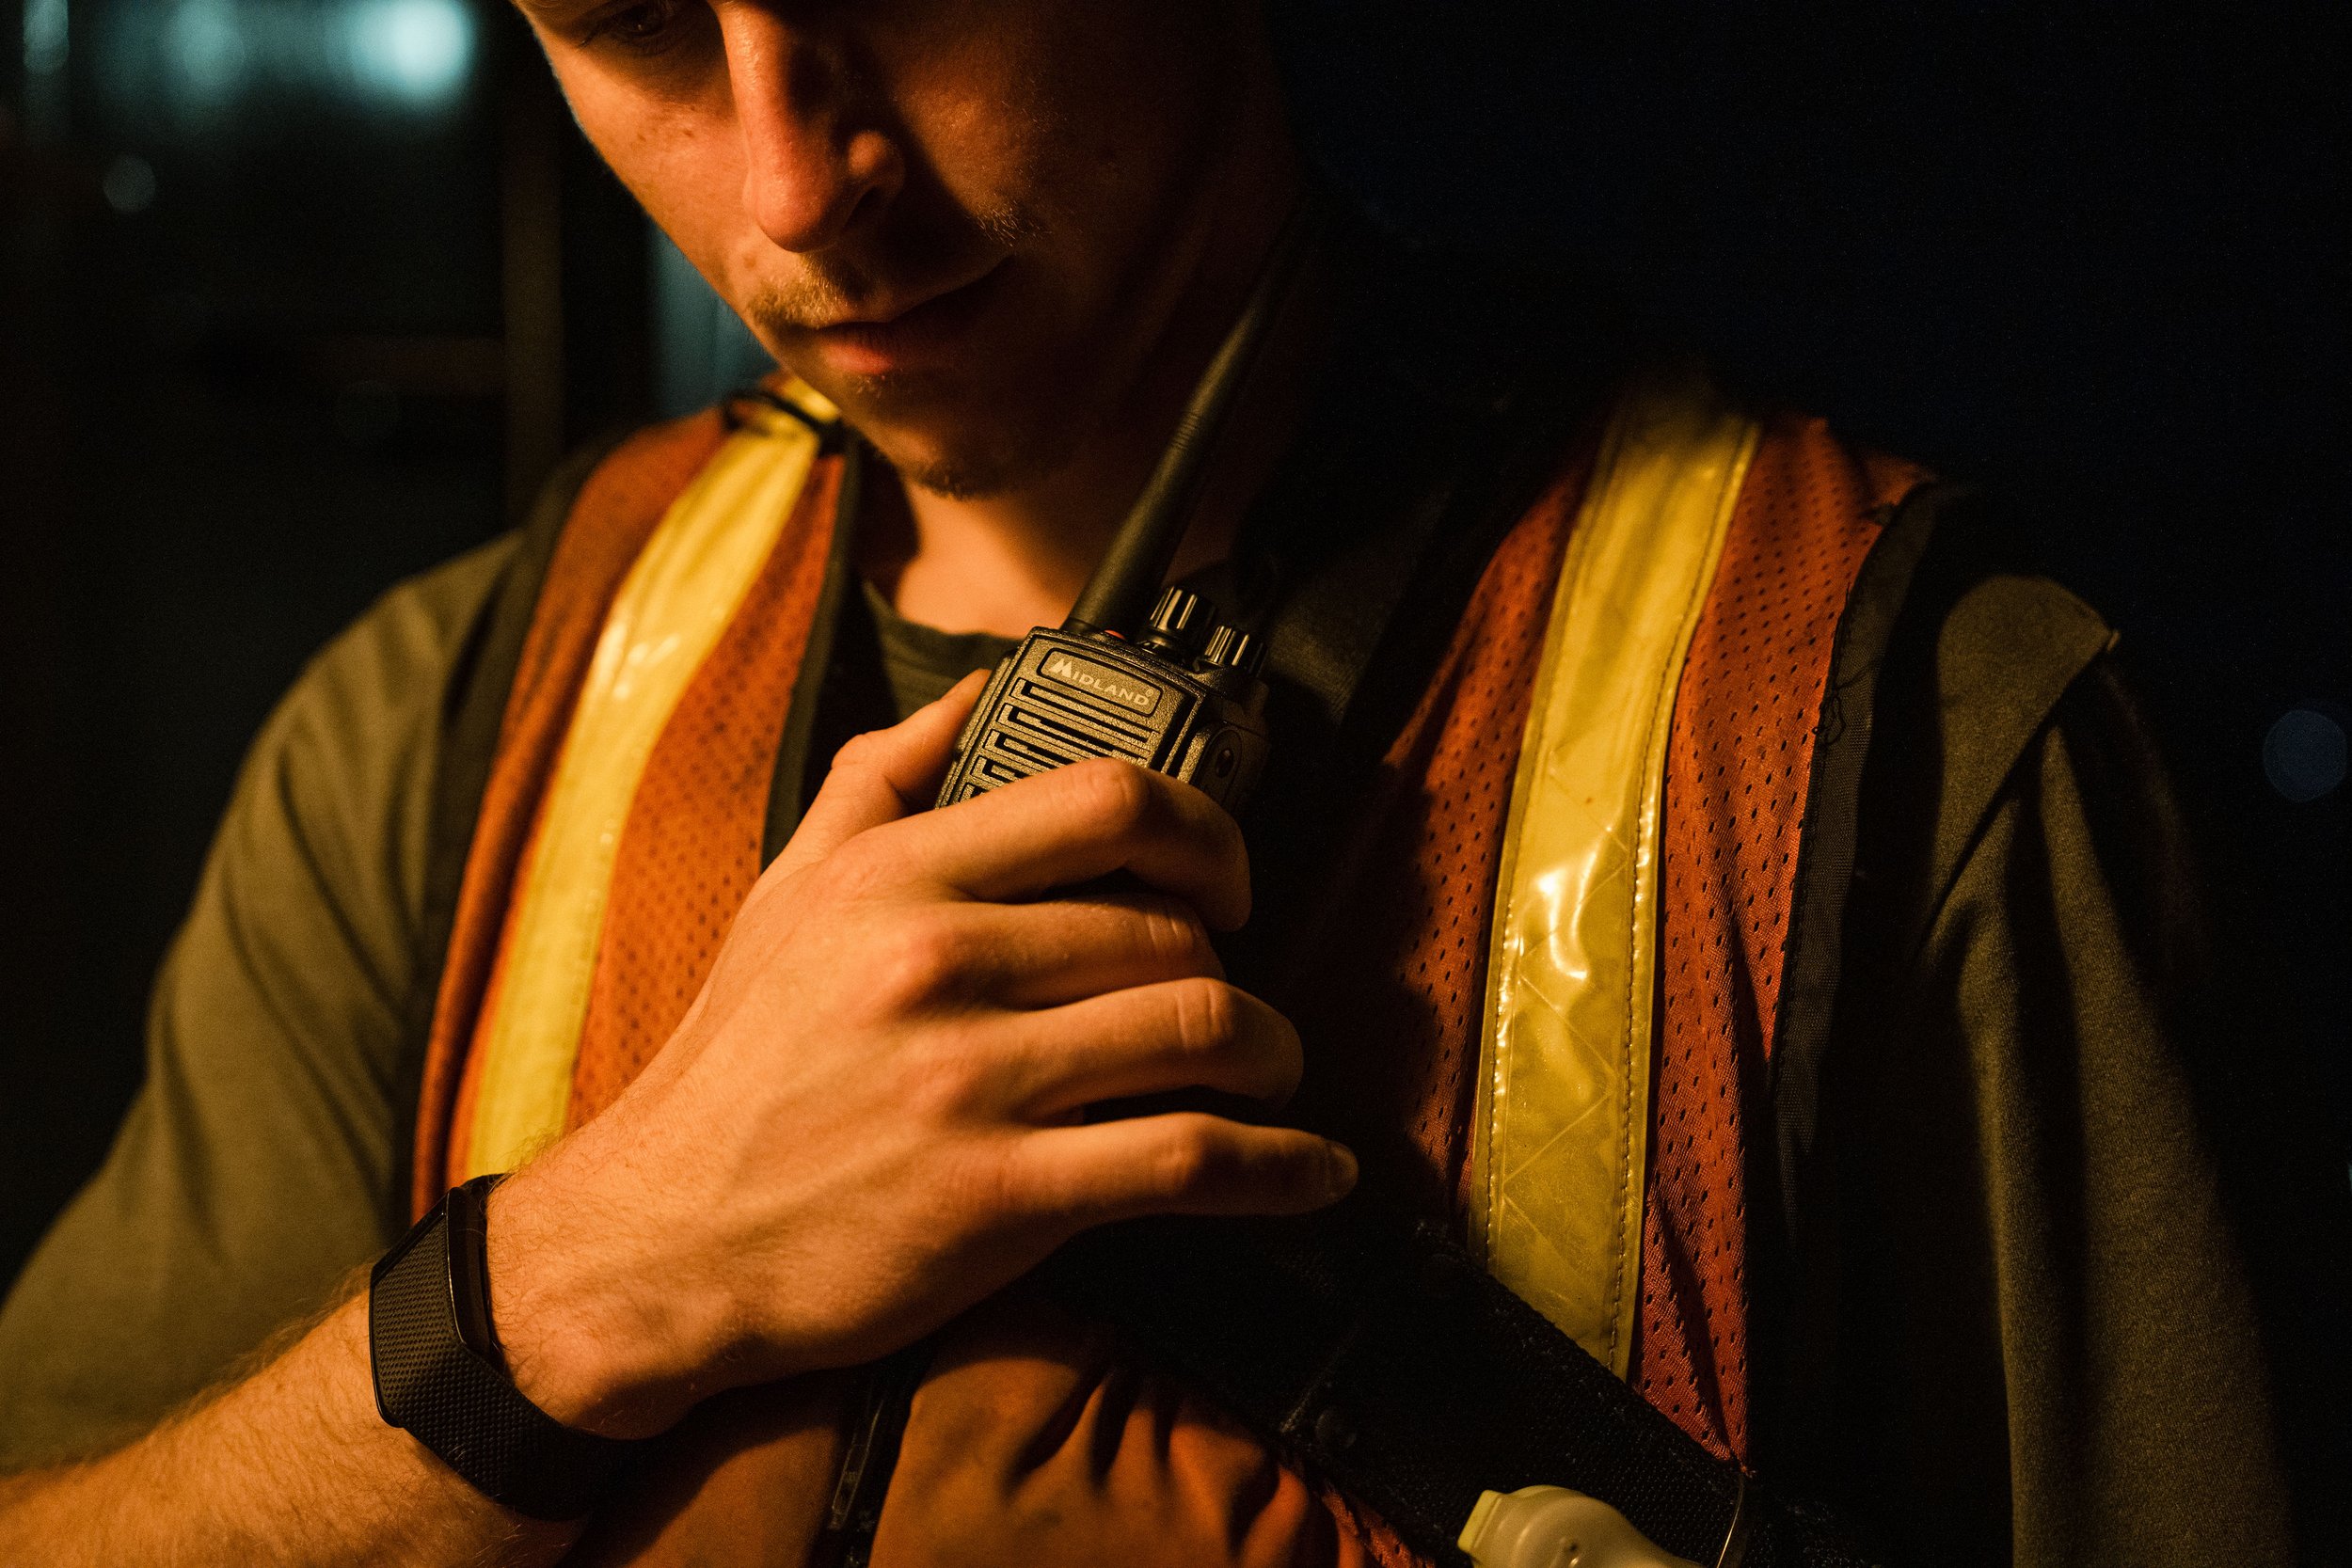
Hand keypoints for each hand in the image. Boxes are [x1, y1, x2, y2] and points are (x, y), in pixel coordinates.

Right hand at [487, 673, 1355, 1436]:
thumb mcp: (784, 893)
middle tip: (1226, 1004)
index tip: (1226, 879)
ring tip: (1266, 1071)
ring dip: (1269, 1053)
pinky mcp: (999, 1196)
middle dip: (1230, 967)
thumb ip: (879, 776)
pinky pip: (1189, 1159)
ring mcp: (971, 1080)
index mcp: (899, 875)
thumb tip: (977, 690)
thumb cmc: (738, 1064)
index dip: (1208, 831)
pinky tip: (1313, 1174)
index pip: (1110, 801)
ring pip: (1200, 1028)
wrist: (661, 1239)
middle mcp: (938, 961)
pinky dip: (1280, 1168)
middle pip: (1172, 928)